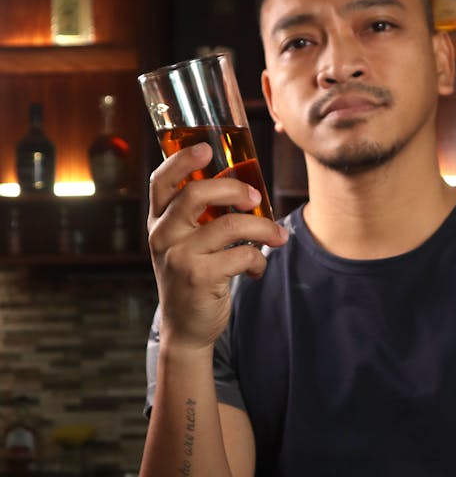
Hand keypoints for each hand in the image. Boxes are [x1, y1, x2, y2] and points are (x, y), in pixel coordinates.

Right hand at [148, 142, 286, 349]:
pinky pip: (242, 255)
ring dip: (263, 227)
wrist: (186, 328)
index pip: (160, 181)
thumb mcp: (184, 244)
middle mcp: (163, 236)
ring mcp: (179, 257)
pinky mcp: (200, 278)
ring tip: (277, 236)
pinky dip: (259, 260)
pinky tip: (257, 268)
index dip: (181, 160)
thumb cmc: (192, 277)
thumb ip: (200, 217)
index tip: (206, 148)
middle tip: (257, 198)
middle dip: (235, 189)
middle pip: (196, 194)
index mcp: (158, 222)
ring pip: (230, 224)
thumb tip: (246, 187)